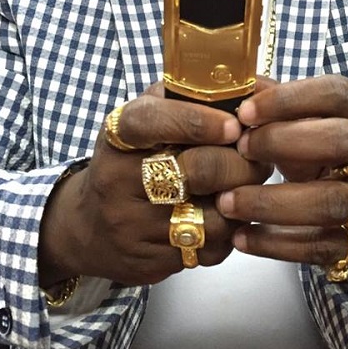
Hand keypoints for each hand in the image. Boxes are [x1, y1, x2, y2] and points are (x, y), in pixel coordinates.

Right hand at [39, 85, 271, 286]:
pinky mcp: (149, 262)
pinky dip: (229, 233)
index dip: (198, 121)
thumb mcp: (144, 117)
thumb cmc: (130, 160)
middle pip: (198, 170)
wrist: (88, 226)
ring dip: (242, 201)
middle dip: (241, 163)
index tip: (234, 125)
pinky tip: (225, 218)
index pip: (152, 121)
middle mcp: (118, 180)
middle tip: (259, 158)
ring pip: (212, 216)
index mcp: (118, 135)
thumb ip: (187, 97)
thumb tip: (252, 86)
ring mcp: (131, 226)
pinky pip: (209, 250)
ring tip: (247, 188)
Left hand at [216, 75, 347, 270]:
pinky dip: (277, 244)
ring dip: (273, 202)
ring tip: (227, 202)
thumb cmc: (325, 149)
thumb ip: (275, 102)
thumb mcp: (309, 120)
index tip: (245, 112)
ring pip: (332, 201)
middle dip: (284, 142)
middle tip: (240, 149)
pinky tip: (240, 237)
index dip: (290, 99)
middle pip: (343, 141)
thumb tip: (233, 86)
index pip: (337, 94)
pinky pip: (322, 246)